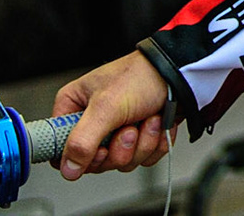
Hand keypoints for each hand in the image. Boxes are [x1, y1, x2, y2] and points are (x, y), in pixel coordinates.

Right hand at [51, 50, 176, 178]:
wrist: (182, 74)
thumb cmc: (142, 76)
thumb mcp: (106, 106)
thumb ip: (83, 140)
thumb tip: (68, 169)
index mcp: (75, 106)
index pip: (61, 148)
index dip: (81, 156)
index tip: (99, 149)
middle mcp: (94, 120)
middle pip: (95, 161)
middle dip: (120, 148)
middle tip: (129, 128)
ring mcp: (117, 130)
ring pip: (122, 161)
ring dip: (141, 143)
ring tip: (147, 119)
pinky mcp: (140, 137)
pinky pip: (142, 157)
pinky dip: (154, 143)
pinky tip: (158, 123)